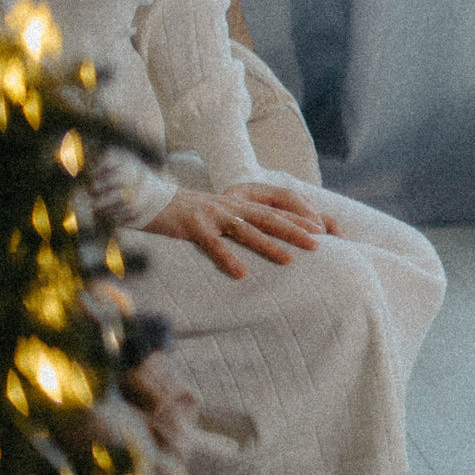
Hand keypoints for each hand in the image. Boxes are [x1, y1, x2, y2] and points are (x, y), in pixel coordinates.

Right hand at [141, 183, 335, 278]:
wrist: (151, 201)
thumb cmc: (188, 213)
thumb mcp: (219, 213)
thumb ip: (240, 222)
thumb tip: (264, 236)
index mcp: (239, 202)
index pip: (276, 209)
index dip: (300, 218)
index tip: (323, 230)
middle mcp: (230, 205)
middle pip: (269, 217)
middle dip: (295, 230)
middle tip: (318, 243)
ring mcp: (212, 214)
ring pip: (246, 230)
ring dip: (269, 245)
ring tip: (289, 259)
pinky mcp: (193, 226)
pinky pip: (213, 245)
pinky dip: (228, 259)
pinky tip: (240, 273)